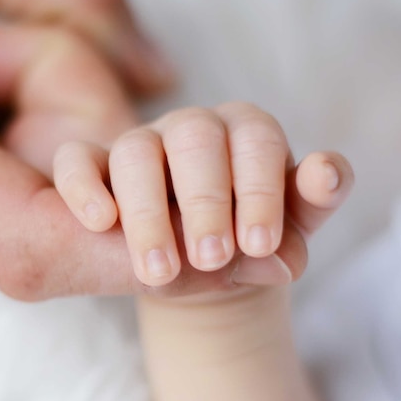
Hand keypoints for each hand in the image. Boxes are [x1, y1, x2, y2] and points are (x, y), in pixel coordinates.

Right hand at [54, 102, 353, 288]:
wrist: (207, 265)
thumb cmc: (252, 239)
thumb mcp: (290, 231)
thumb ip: (309, 204)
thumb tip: (325, 173)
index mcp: (245, 130)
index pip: (256, 140)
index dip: (260, 190)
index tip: (260, 247)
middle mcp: (191, 128)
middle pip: (194, 140)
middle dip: (205, 201)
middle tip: (213, 257)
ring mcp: (139, 144)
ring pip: (135, 152)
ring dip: (147, 212)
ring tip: (159, 271)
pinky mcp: (94, 166)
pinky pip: (76, 160)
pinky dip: (83, 186)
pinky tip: (101, 223)